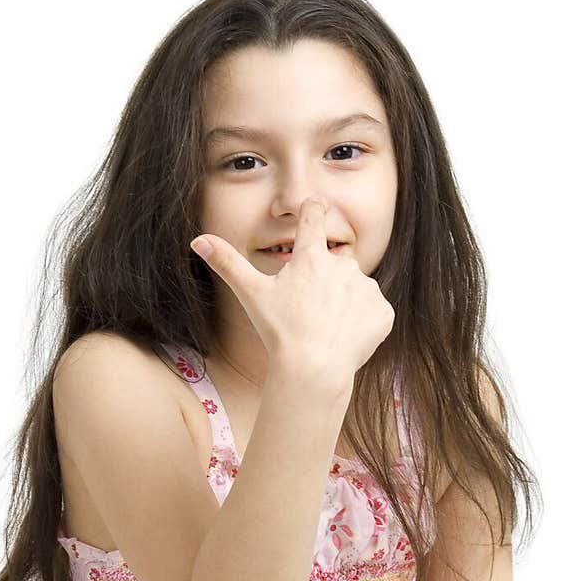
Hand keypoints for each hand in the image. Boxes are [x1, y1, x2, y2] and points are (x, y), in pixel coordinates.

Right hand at [189, 197, 394, 386]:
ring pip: (355, 287)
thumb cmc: (280, 332)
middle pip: (334, 262)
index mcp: (311, 256)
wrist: (314, 370)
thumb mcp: (251, 295)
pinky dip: (362, 323)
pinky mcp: (383, 313)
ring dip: (344, 301)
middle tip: (309, 309)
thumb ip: (226, 263)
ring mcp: (367, 289)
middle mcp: (343, 265)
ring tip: (326, 326)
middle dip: (324, 280)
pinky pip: (373, 312)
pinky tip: (345, 337)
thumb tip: (197, 240)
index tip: (311, 209)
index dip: (311, 211)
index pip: (313, 216)